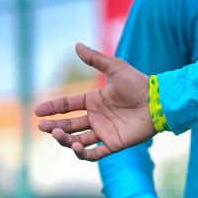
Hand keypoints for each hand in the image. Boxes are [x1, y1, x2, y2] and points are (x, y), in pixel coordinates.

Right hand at [34, 42, 155, 160]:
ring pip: (78, 140)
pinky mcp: (114, 144)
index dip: (52, 108)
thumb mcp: (116, 68)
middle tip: (42, 126)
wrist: (159, 101)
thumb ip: (96, 59)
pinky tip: (76, 147)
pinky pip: (95, 153)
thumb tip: (77, 45)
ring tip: (57, 134)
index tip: (37, 110)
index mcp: (94, 101)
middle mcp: (97, 117)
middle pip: (69, 125)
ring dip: (65, 139)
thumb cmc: (139, 83)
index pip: (67, 106)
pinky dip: (83, 153)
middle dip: (54, 126)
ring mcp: (104, 131)